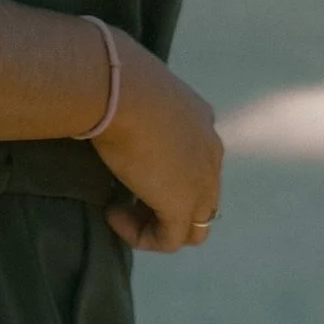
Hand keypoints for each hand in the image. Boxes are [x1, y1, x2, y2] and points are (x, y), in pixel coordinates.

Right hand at [90, 33, 221, 254]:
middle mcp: (211, 152)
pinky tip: (112, 213)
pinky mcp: (182, 205)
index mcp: (202, 122)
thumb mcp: (138, 94)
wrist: (120, 89)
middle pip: (201, 199)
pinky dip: (140, 235)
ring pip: (191, 227)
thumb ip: (140, 108)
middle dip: (165, 204)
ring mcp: (201, 181)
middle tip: (125, 196)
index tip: (130, 171)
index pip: (197, 163)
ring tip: (120, 209)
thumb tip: (113, 107)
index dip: (166, 175)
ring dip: (155, 224)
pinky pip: (168, 239)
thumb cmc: (120, 83)